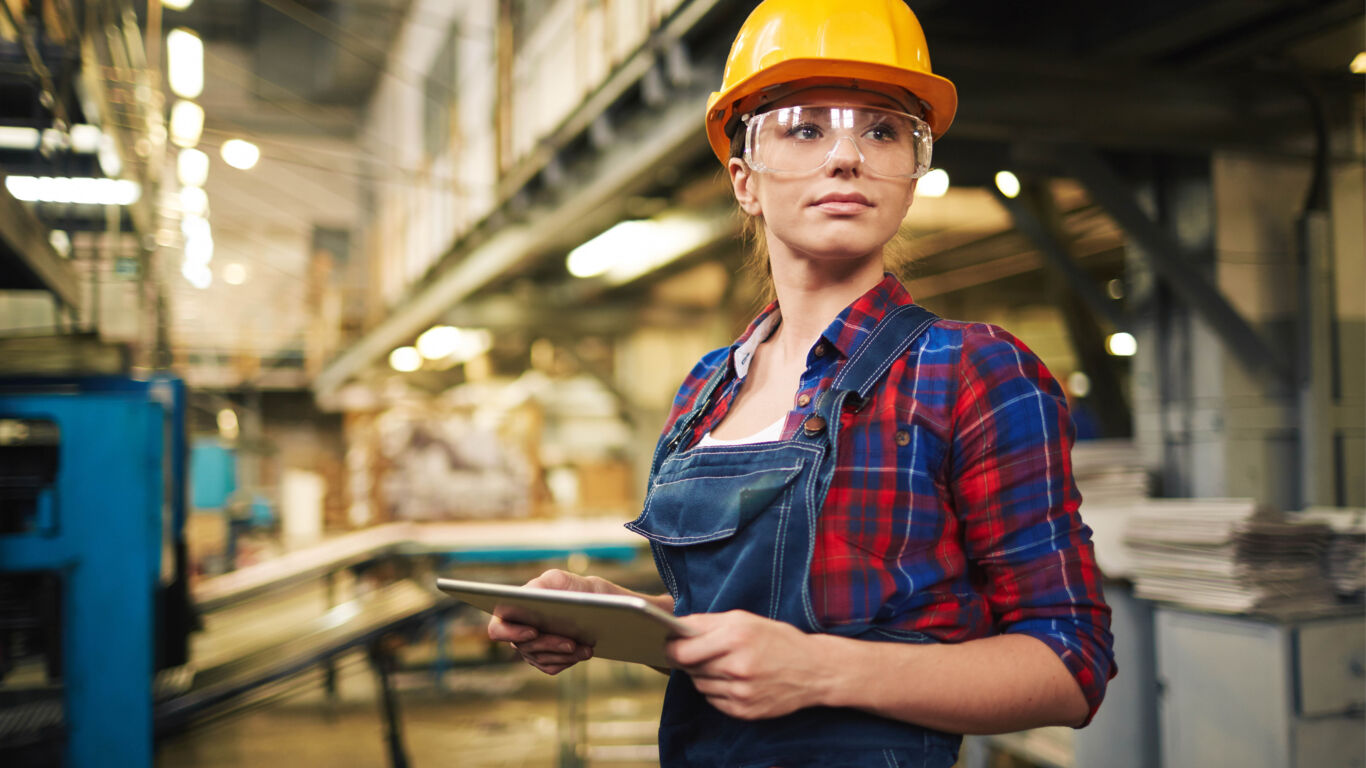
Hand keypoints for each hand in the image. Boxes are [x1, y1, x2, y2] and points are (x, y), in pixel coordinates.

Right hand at [486, 569, 602, 674]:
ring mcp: (530, 648)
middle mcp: (517, 632)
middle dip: (549, 644)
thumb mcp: (559, 580)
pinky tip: (584, 652)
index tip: (534, 631)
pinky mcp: (545, 660)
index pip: (498, 628)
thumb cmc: (572, 588)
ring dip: (564, 654)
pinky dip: (569, 660)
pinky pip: (552, 667)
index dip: (511, 633)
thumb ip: (544, 584)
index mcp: (513, 609)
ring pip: (541, 659)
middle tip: (571, 643)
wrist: (595, 603)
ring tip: (586, 648)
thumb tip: (529, 595)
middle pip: (525, 647)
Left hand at [666, 610, 824, 719]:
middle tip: (700, 652)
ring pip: (699, 685)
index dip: (672, 647)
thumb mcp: (745, 619)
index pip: (683, 650)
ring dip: (703, 675)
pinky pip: (713, 700)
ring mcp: (741, 692)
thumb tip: (675, 628)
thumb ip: (707, 623)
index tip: (670, 644)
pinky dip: (717, 690)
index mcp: (736, 637)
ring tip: (724, 665)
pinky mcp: (744, 710)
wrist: (814, 670)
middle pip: (690, 668)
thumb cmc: (777, 639)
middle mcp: (737, 666)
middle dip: (690, 659)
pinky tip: (734, 680)